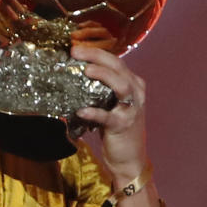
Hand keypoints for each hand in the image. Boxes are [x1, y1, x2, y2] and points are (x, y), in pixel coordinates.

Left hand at [71, 45, 148, 181]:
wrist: (129, 159)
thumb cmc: (115, 129)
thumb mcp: (110, 104)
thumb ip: (98, 89)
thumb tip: (70, 75)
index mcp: (133, 83)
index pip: (115, 61)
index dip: (96, 52)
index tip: (75, 47)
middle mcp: (136, 93)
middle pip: (118, 67)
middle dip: (97, 56)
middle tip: (75, 51)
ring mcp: (132, 109)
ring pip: (121, 85)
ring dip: (103, 75)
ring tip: (85, 71)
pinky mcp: (123, 126)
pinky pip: (109, 117)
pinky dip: (95, 112)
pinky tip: (82, 111)